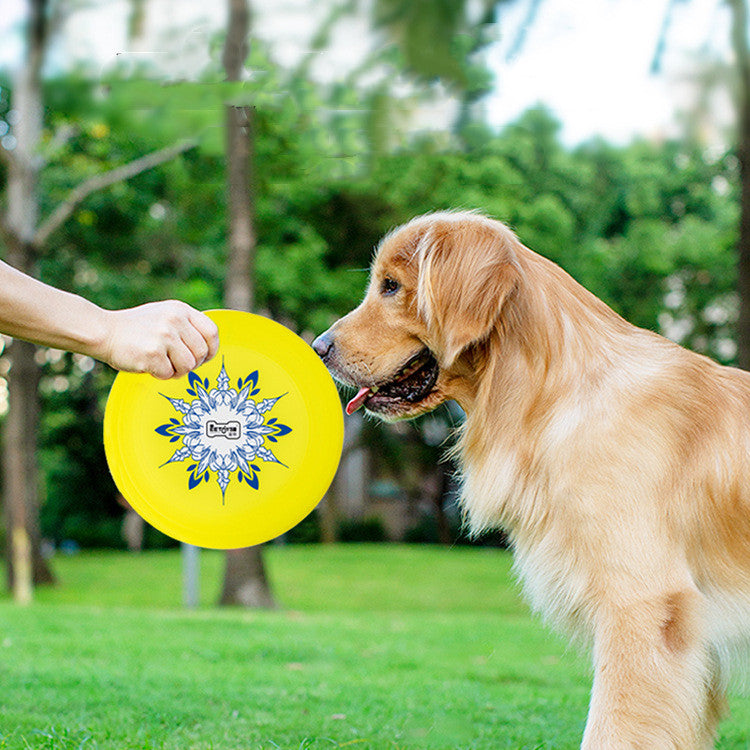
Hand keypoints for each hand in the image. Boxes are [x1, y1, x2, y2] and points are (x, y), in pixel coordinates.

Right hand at [97, 301, 219, 378]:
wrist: (104, 331)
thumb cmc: (136, 328)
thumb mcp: (165, 315)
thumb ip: (186, 326)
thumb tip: (209, 348)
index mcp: (181, 310)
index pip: (212, 332)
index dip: (211, 349)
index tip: (204, 358)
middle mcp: (174, 320)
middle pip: (201, 353)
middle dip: (192, 364)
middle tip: (176, 364)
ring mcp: (164, 336)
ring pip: (188, 366)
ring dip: (176, 371)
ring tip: (162, 364)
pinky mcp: (152, 353)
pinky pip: (169, 374)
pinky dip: (160, 375)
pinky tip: (149, 365)